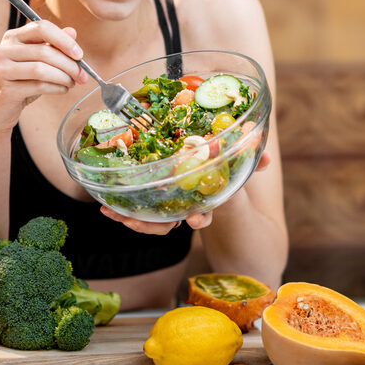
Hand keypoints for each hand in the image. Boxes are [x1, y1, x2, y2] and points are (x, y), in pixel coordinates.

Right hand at [0, 21, 87, 132]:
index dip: (64, 40)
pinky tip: (62, 90)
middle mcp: (2, 50)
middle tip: (82, 75)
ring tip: (72, 83)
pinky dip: (56, 88)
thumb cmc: (19, 84)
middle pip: (44, 51)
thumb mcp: (36, 62)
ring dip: (63, 77)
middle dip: (69, 64)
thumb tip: (72, 32)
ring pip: (42, 69)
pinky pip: (38, 86)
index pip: (41, 28)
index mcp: (11, 38)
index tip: (79, 54)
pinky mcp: (5, 90)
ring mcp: (1, 70)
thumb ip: (52, 46)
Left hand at [98, 151, 270, 232]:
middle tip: (133, 223)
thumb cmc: (222, 172)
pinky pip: (136, 212)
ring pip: (148, 223)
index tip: (195, 220)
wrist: (210, 178)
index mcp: (205, 202)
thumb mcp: (236, 165)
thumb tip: (261, 138)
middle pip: (168, 224)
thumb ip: (251, 156)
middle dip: (150, 226)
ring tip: (112, 213)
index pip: (204, 214)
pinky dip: (120, 211)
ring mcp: (168, 209)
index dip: (200, 219)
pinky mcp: (152, 204)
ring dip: (129, 220)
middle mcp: (185, 210)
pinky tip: (104, 206)